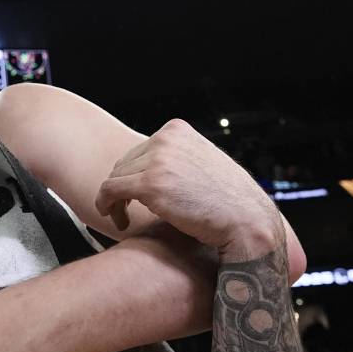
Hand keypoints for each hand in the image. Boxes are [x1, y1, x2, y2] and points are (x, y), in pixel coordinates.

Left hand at [94, 119, 282, 259]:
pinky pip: (109, 191)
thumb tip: (148, 163)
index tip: (136, 196)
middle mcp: (165, 139)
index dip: (133, 176)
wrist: (247, 220)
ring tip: (123, 218)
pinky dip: (105, 206)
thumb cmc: (226, 198)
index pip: (138, 151)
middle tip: (126, 210)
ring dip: (114, 201)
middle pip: (123, 164)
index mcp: (176, 130)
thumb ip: (176, 156)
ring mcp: (157, 161)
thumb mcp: (201, 161)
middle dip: (122, 188)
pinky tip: (118, 221)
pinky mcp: (150, 185)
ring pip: (114, 179)